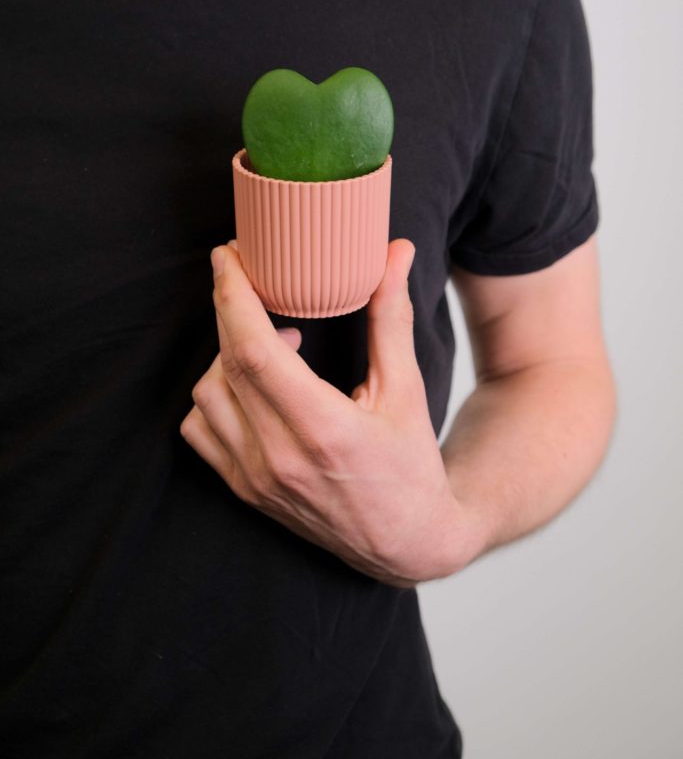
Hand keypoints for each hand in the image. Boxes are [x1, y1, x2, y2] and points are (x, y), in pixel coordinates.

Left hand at [180, 238, 477, 587]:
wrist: (407, 544)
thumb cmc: (411, 466)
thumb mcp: (407, 389)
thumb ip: (392, 317)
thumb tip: (396, 252)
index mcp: (323, 429)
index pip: (256, 350)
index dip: (234, 296)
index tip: (229, 256)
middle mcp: (280, 457)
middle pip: (227, 364)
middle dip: (226, 307)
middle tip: (243, 275)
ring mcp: (256, 479)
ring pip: (205, 395)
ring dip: (225, 354)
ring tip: (269, 341)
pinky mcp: (245, 491)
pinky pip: (200, 431)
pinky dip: (213, 395)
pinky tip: (250, 384)